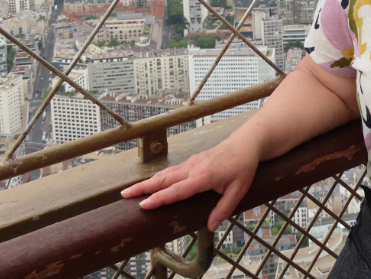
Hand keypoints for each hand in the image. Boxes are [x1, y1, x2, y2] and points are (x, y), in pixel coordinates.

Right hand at [121, 135, 259, 230]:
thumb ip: (223, 209)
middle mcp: (193, 168)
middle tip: (125, 195)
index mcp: (203, 176)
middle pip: (164, 179)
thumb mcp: (238, 191)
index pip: (177, 190)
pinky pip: (171, 170)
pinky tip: (152, 183)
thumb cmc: (243, 166)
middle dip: (143, 187)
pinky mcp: (192, 161)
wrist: (246, 144)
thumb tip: (210, 226)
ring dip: (148, 181)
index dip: (160, 198)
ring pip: (165, 173)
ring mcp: (191, 163)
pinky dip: (158, 177)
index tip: (144, 204)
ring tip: (131, 190)